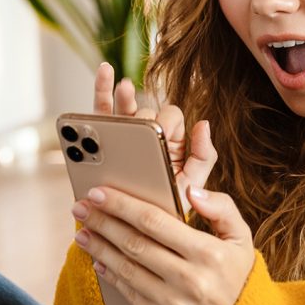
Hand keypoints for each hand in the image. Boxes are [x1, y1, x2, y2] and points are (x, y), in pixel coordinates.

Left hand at [73, 182, 254, 304]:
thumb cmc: (239, 278)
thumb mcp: (242, 240)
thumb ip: (222, 209)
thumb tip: (191, 192)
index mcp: (208, 253)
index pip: (155, 222)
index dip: (122, 205)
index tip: (99, 193)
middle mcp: (189, 279)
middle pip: (134, 243)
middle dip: (103, 222)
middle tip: (80, 208)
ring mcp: (174, 304)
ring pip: (126, 268)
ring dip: (99, 247)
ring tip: (82, 232)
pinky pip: (130, 293)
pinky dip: (111, 275)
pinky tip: (99, 260)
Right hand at [93, 63, 214, 206]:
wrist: (134, 233)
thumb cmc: (164, 209)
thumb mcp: (190, 185)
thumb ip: (204, 156)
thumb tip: (205, 123)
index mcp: (170, 144)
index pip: (171, 118)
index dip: (167, 121)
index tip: (161, 135)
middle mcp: (147, 136)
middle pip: (147, 113)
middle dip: (145, 119)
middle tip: (141, 132)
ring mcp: (123, 135)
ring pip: (125, 107)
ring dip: (124, 94)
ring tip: (124, 87)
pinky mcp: (100, 139)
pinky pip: (101, 110)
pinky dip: (102, 88)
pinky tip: (106, 70)